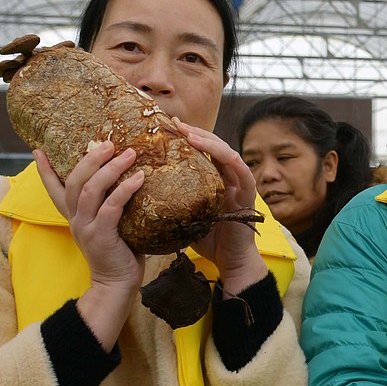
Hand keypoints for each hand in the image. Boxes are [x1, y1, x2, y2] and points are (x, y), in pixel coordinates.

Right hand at [35, 143, 144, 348]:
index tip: (38, 150)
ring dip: (109, 169)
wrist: (116, 286)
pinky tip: (139, 178)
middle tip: (107, 142)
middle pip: (74, 181)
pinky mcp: (101, 235)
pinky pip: (111, 206)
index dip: (45, 170)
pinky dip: (125, 190)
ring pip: (90, 190)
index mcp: (74, 216)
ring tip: (127, 153)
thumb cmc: (120, 253)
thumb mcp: (111, 225)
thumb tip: (134, 179)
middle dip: (90, 159)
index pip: (54, 189)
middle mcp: (76, 219)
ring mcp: (86, 227)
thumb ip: (112, 206)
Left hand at [176, 122, 267, 293]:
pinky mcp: (247, 195)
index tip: (166, 128)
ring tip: (190, 134)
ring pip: (227, 154)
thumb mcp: (185, 215)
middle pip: (214, 147)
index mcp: (213, 180)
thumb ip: (172, 200)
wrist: (230, 261)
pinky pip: (242, 172)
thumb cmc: (208, 240)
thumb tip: (139, 191)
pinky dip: (229, 159)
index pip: (201, 152)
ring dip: (210, 142)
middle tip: (176, 124)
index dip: (186, 138)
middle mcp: (228, 178)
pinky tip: (216, 151)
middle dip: (196, 133)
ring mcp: (240, 185)